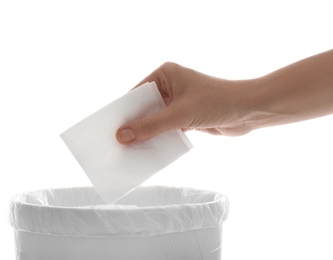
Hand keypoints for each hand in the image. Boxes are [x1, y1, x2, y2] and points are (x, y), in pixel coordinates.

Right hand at [116, 62, 252, 143]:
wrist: (249, 111)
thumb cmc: (217, 102)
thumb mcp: (179, 115)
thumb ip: (150, 126)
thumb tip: (122, 136)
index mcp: (165, 74)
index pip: (137, 93)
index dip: (124, 111)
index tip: (110, 128)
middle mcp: (170, 86)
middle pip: (145, 107)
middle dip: (134, 124)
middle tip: (117, 142)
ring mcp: (178, 101)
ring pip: (155, 119)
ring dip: (146, 133)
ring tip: (129, 149)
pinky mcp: (186, 116)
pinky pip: (166, 127)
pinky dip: (159, 137)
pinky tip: (148, 150)